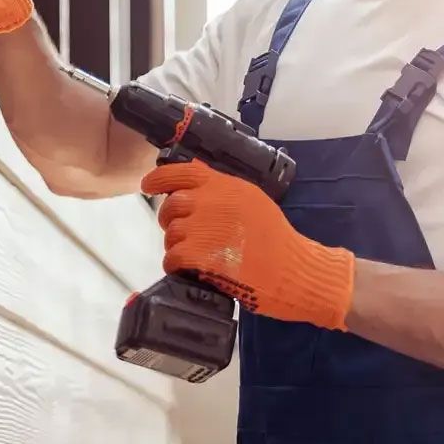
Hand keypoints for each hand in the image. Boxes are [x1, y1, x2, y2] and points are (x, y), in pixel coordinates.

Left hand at [141, 160, 355, 328]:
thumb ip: (224, 190)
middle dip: (170, 219)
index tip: (147, 185)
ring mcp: (204, 229)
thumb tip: (194, 180)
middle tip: (181, 232)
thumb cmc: (278, 239)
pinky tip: (188, 268)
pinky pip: (172, 257)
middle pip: (171, 205)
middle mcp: (212, 202)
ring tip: (193, 255)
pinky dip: (175, 264)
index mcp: (226, 186)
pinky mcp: (201, 256)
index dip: (159, 178)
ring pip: (170, 234)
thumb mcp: (253, 201)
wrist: (295, 270)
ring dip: (176, 245)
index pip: (183, 172)